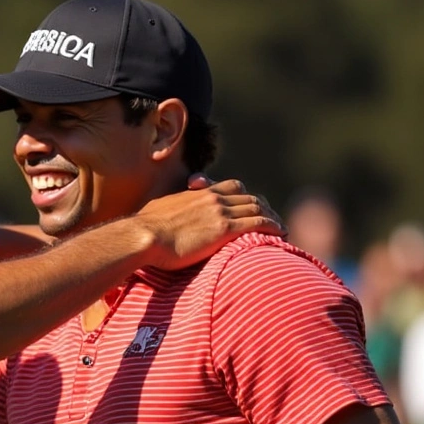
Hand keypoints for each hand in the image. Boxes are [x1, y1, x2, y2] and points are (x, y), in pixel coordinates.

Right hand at [134, 179, 282, 269]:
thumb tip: (160, 214)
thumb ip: (169, 208)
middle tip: (272, 216)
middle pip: (248, 196)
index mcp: (199, 193)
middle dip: (263, 206)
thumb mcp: (158, 210)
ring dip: (272, 216)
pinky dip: (273, 225)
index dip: (245, 195)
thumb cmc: (144, 228)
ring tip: (280, 226)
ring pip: (257, 208)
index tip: (252, 204)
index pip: (231, 186)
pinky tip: (281, 232)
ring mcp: (220, 212)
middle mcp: (213, 198)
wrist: (143, 236)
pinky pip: (258, 223)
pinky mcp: (224, 230)